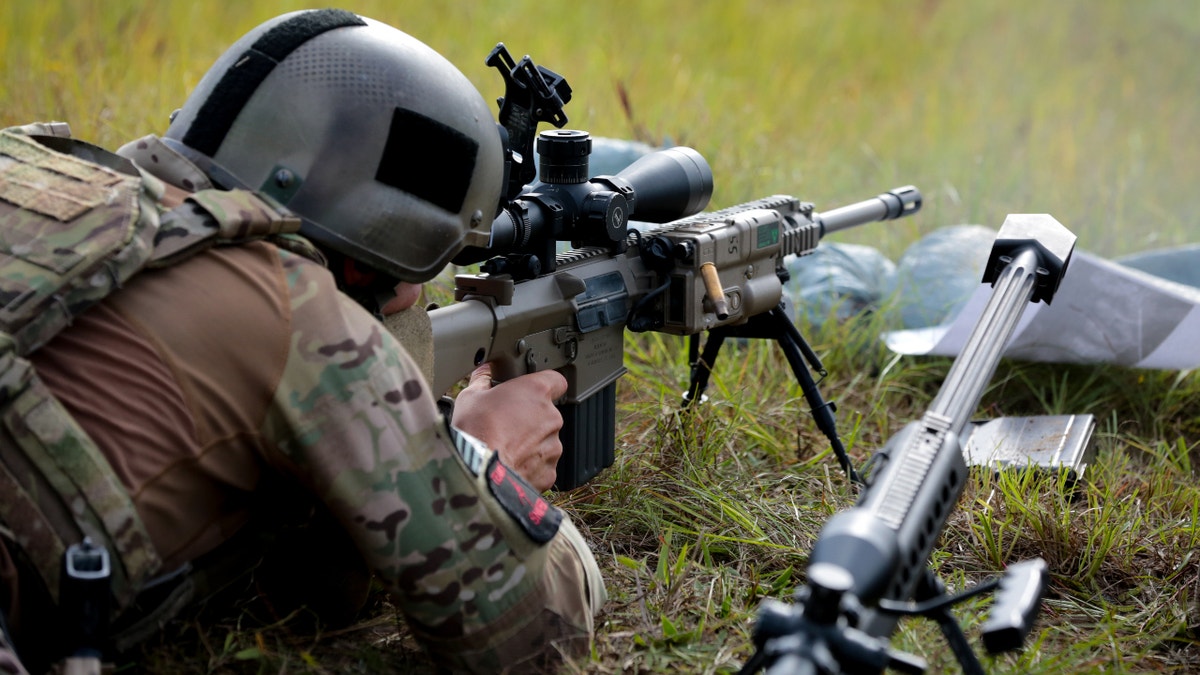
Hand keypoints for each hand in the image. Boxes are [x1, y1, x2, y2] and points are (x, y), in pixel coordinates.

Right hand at [451, 363, 567, 491]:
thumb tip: (483, 372)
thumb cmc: (475, 432)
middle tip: (505, 425)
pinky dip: (529, 467)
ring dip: (530, 444)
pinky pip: (541, 467)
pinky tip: (509, 465)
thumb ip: (482, 380)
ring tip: (504, 448)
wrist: (477, 472)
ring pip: (545, 442)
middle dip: (530, 419)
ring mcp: (553, 446)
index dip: (544, 386)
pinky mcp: (549, 472)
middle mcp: (551, 417)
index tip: (532, 393)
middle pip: (547, 414)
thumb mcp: (470, 397)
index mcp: (535, 392)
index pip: (556, 380)